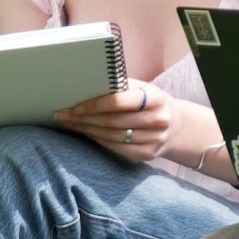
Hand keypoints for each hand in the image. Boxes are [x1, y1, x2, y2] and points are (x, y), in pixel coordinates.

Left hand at [54, 79, 177, 164]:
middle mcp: (157, 120)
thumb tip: (84, 83)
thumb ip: (119, 86)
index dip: (95, 104)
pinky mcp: (146, 154)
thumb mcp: (142, 88)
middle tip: (62, 116)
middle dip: (84, 119)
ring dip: (87, 130)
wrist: (176, 126)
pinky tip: (86, 134)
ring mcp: (153, 140)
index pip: (120, 102)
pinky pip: (116, 148)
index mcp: (155, 98)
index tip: (75, 106)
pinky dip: (97, 140)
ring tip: (69, 124)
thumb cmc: (149, 101)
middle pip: (112, 121)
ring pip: (112, 136)